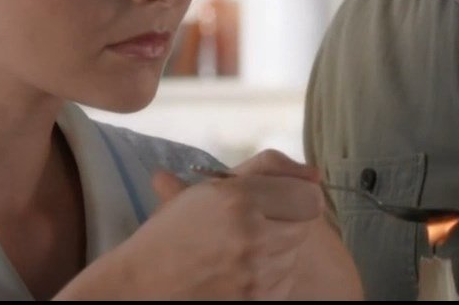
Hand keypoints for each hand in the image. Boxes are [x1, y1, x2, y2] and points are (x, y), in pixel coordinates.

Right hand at [60, 149, 323, 299]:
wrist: (142, 284)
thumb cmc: (174, 232)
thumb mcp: (211, 187)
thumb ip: (267, 168)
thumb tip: (316, 174)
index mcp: (239, 199)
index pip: (310, 195)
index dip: (298, 195)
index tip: (283, 199)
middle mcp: (252, 236)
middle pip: (306, 224)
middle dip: (285, 221)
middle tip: (255, 224)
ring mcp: (256, 275)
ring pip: (295, 254)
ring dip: (277, 249)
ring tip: (241, 250)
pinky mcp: (257, 301)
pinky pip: (284, 281)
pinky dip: (269, 277)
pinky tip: (239, 273)